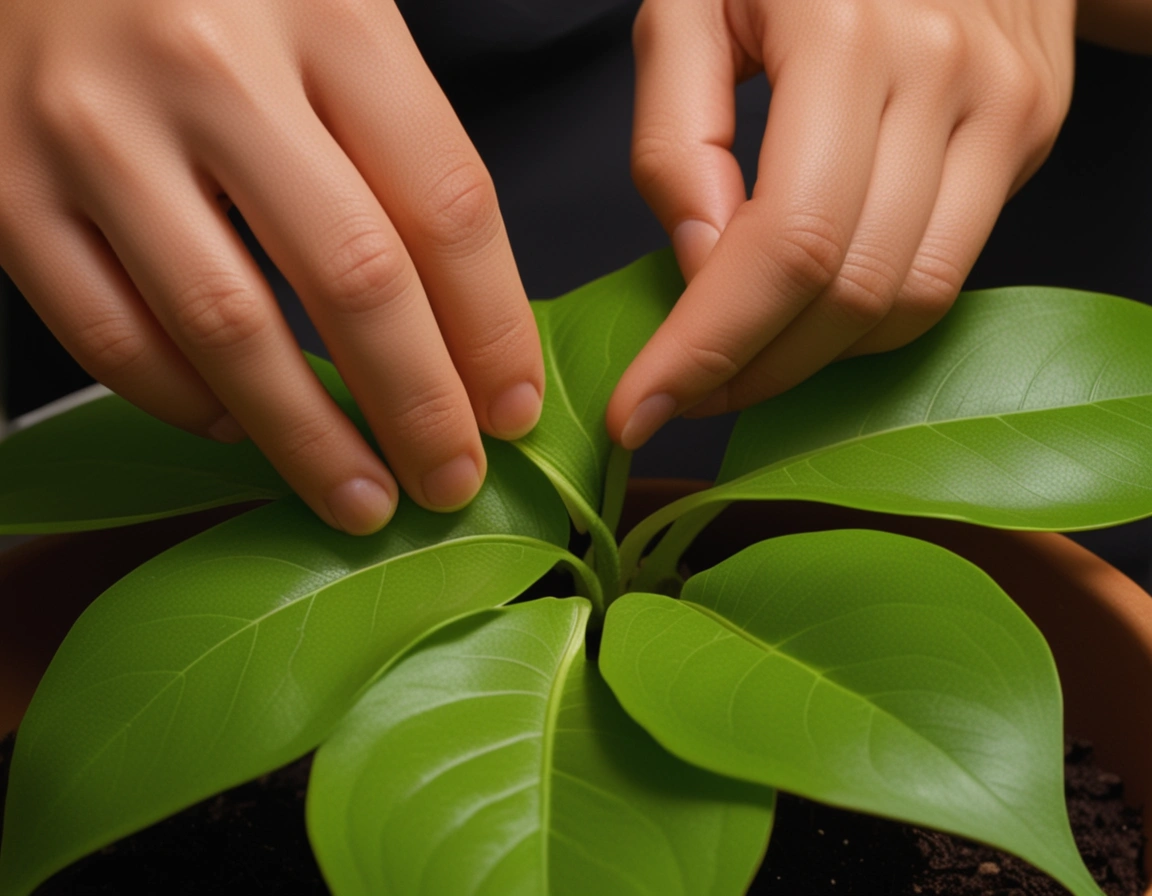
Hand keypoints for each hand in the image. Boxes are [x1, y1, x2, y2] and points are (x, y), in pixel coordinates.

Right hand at [0, 0, 543, 532]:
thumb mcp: (337, 16)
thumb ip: (402, 144)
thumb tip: (468, 326)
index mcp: (329, 15)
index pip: (447, 208)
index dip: (493, 332)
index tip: (511, 408)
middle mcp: (210, 66)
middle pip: (354, 279)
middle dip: (418, 406)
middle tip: (450, 478)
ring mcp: (96, 128)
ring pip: (229, 328)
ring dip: (308, 439)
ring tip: (361, 497)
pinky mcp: (6, 183)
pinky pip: (108, 334)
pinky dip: (183, 401)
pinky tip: (236, 424)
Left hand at [608, 0, 1075, 447]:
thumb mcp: (688, 7)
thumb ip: (676, 137)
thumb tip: (703, 268)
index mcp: (845, 34)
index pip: (783, 246)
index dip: (707, 349)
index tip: (642, 411)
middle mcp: (944, 75)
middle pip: (849, 293)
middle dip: (752, 372)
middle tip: (684, 394)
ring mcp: (1004, 107)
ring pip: (908, 302)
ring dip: (812, 360)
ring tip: (742, 360)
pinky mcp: (1028, 131)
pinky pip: (946, 273)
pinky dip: (868, 317)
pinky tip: (809, 310)